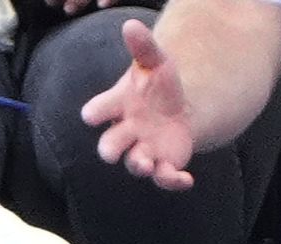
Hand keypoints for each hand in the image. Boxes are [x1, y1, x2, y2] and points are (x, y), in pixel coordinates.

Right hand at [88, 12, 198, 176]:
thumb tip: (129, 24)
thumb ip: (142, 47)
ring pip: (135, 163)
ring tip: (146, 163)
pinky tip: (188, 179)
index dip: (94, 113)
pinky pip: (164, 178)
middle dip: (110, 149)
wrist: (177, 109)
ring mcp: (144, 150)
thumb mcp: (154, 63)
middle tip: (112, 152)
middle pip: (109, 146)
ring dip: (139, 165)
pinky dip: (174, 181)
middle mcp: (126, 134)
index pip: (97, 112)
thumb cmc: (157, 86)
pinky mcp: (163, 163)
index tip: (92, 114)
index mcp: (118, 109)